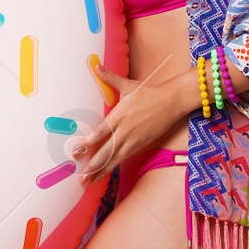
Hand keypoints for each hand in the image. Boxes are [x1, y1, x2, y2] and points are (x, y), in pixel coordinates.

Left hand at [71, 64, 183, 184]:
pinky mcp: (140, 145)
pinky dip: (113, 167)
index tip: (76, 151)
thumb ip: (111, 78)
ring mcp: (134, 140)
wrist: (171, 102)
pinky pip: (124, 158)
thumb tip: (97, 66)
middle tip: (80, 177)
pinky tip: (105, 174)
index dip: (88, 144)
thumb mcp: (129, 85)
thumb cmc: (149, 92)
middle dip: (92, 165)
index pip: (100, 133)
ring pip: (115, 159)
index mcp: (119, 116)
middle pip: (106, 152)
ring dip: (101, 171)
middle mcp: (125, 131)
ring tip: (89, 181)